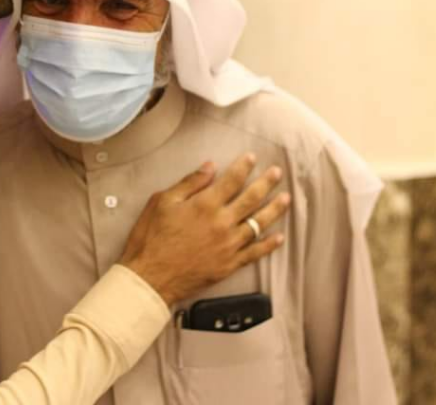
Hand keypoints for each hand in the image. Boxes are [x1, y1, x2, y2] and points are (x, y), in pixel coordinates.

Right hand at [119, 153, 290, 305]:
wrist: (150, 277)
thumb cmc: (151, 237)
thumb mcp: (162, 202)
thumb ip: (189, 183)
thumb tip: (210, 167)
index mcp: (205, 205)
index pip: (231, 180)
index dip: (243, 167)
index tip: (252, 157)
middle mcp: (222, 223)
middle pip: (251, 199)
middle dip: (266, 183)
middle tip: (277, 173)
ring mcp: (228, 245)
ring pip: (258, 224)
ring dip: (274, 209)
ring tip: (285, 198)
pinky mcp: (229, 264)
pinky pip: (255, 253)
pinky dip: (269, 245)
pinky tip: (279, 237)